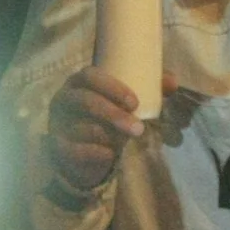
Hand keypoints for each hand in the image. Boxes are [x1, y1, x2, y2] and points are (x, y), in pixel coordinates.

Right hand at [48, 66, 146, 192]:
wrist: (85, 149)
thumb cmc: (107, 116)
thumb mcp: (125, 101)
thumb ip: (149, 89)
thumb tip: (173, 82)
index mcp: (80, 82)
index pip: (90, 75)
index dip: (112, 87)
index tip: (134, 102)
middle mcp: (64, 98)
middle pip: (86, 101)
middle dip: (114, 115)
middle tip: (138, 129)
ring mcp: (57, 122)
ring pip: (81, 127)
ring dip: (107, 135)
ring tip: (125, 142)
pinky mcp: (56, 146)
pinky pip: (73, 149)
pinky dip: (94, 152)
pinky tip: (109, 154)